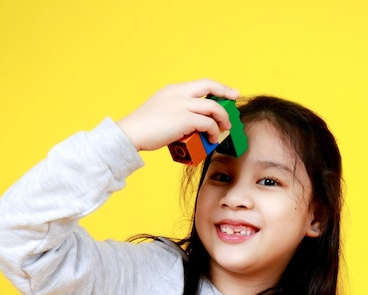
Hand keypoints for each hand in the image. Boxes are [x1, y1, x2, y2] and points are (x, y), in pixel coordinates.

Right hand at [117, 79, 239, 151]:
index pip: (200, 83)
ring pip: (213, 106)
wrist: (132, 133)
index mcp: (173, 90)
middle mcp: (179, 93)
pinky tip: (213, 138)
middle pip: (209, 85)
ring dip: (222, 118)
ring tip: (225, 128)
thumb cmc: (145, 129)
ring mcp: (182, 105)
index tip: (228, 92)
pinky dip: (214, 131)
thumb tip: (193, 125)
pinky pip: (208, 123)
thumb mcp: (161, 111)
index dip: (217, 87)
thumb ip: (177, 112)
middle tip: (235, 98)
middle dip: (225, 91)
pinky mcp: (185, 119)